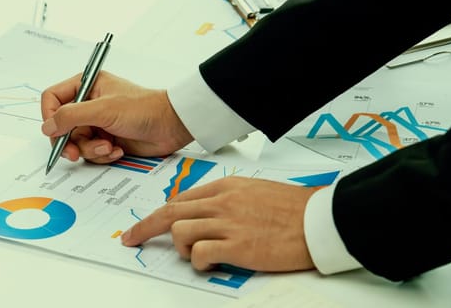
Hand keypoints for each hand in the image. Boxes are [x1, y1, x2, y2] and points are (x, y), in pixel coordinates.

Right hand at [41, 71, 193, 163]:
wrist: (171, 126)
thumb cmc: (144, 108)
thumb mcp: (103, 110)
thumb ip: (71, 116)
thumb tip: (47, 127)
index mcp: (86, 85)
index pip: (53, 98)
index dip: (49, 116)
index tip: (55, 132)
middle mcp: (89, 103)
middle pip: (61, 126)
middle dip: (70, 142)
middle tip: (74, 153)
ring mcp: (98, 123)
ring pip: (77, 143)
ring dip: (91, 149)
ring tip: (109, 147)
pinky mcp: (107, 139)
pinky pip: (92, 152)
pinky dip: (103, 154)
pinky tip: (118, 149)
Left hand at [121, 176, 316, 271]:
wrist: (319, 220)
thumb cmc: (294, 208)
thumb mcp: (255, 191)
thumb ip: (229, 199)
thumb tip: (206, 212)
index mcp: (226, 186)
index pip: (182, 197)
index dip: (160, 212)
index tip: (147, 223)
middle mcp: (223, 202)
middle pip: (170, 212)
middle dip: (145, 227)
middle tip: (131, 239)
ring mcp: (228, 223)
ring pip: (180, 231)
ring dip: (182, 247)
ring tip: (197, 255)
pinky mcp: (237, 246)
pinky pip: (200, 253)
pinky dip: (199, 262)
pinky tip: (210, 264)